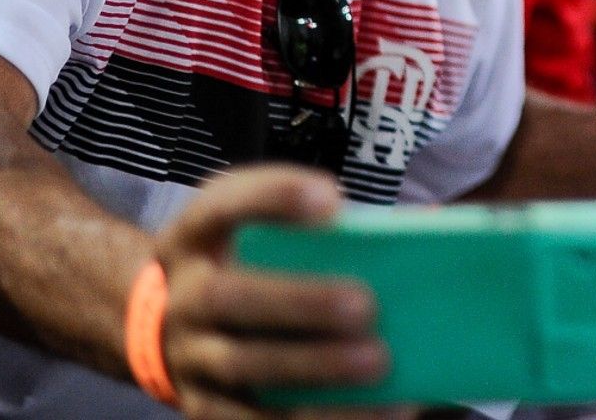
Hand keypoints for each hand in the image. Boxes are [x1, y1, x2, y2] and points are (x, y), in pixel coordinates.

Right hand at [151, 165, 407, 419]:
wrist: (173, 327)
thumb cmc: (244, 265)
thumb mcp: (258, 229)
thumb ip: (317, 225)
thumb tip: (422, 224)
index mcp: (196, 235)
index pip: (224, 204)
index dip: (273, 197)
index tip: (331, 199)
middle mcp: (183, 295)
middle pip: (230, 297)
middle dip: (299, 301)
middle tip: (366, 305)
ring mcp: (189, 356)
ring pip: (244, 365)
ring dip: (314, 368)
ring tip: (378, 364)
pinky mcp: (205, 408)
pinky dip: (314, 419)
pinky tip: (370, 412)